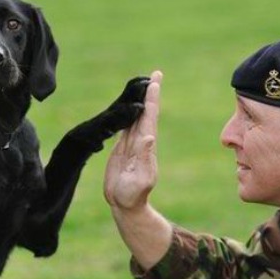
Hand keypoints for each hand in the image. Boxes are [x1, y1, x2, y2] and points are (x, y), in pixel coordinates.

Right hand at [104, 71, 161, 210]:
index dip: (152, 99)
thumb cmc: (133, 195)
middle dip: (150, 93)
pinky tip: (132, 107)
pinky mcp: (123, 149)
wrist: (125, 204)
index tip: (155, 81)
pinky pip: (127, 126)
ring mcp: (132, 144)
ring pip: (137, 117)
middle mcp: (141, 141)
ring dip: (141, 101)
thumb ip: (144, 158)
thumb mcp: (141, 179)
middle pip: (146, 112)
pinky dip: (130, 114)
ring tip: (144, 84)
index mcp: (146, 145)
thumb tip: (149, 137)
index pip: (150, 117)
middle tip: (156, 74)